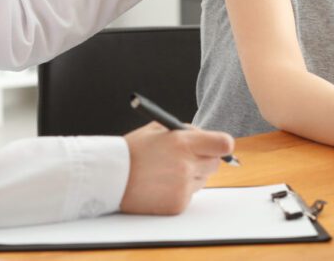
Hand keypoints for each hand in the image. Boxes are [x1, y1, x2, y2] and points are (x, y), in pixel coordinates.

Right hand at [120, 122, 235, 213]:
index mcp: (182, 142)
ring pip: (203, 179)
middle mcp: (186, 165)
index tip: (216, 146)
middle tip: (187, 157)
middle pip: (216, 163)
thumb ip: (185, 131)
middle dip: (205, 159)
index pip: (223, 144)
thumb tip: (205, 136)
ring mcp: (183, 187)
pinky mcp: (178, 204)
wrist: (110, 177)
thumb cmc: (133, 151)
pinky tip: (161, 185)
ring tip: (167, 172)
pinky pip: (190, 195)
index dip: (221, 145)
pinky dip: (180, 190)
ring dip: (192, 175)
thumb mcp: (158, 129)